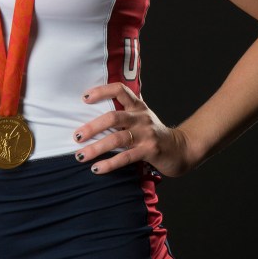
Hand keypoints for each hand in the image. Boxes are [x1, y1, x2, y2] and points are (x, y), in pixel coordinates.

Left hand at [73, 82, 190, 176]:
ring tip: (80, 155)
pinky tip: (96, 169)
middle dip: (92, 127)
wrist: (181, 149)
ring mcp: (146, 134)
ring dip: (96, 148)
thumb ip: (123, 114)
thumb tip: (90, 119)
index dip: (101, 91)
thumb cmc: (153, 134)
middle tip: (76, 136)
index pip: (120, 90)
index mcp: (138, 106)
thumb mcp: (141, 118)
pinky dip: (109, 163)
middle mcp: (141, 117)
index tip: (84, 98)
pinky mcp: (150, 150)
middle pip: (113, 117)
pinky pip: (126, 157)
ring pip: (117, 139)